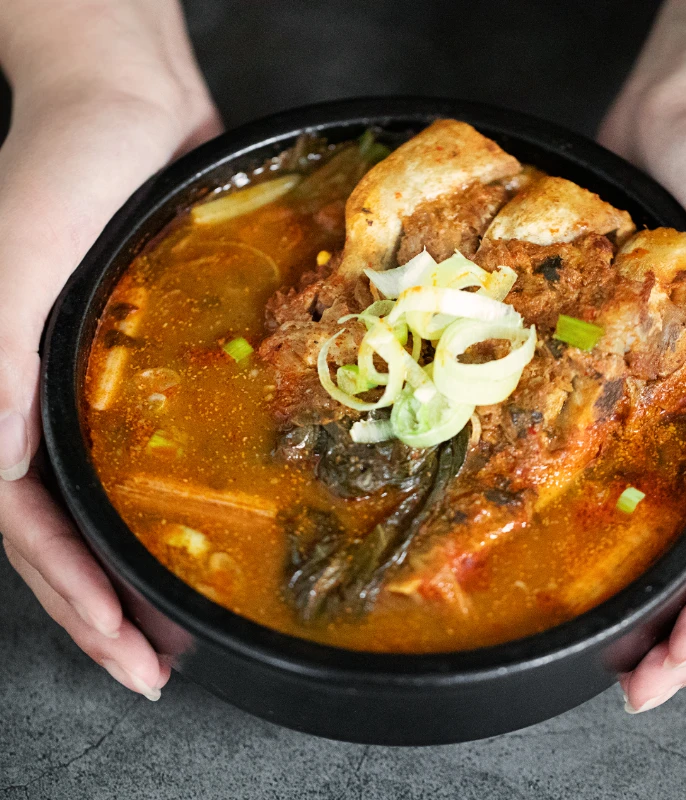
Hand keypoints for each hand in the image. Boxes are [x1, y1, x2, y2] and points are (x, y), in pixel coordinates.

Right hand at [0, 0, 220, 698]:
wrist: (132, 111)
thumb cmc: (66, 174)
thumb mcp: (14, 269)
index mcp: (2, 392)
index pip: (27, 527)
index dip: (74, 598)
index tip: (126, 652)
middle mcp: (42, 400)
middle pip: (67, 532)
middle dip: (108, 605)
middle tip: (160, 663)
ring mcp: (91, 386)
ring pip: (105, 500)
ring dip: (137, 567)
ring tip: (182, 625)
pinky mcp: (139, 362)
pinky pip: (145, 447)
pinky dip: (164, 496)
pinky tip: (199, 524)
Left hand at [599, 0, 685, 711]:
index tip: (663, 670)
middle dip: (671, 611)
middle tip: (621, 674)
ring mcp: (685, 390)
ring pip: (660, 497)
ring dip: (631, 562)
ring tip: (590, 624)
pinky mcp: (630, 357)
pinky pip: (604, 428)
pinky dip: (583, 476)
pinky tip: (552, 514)